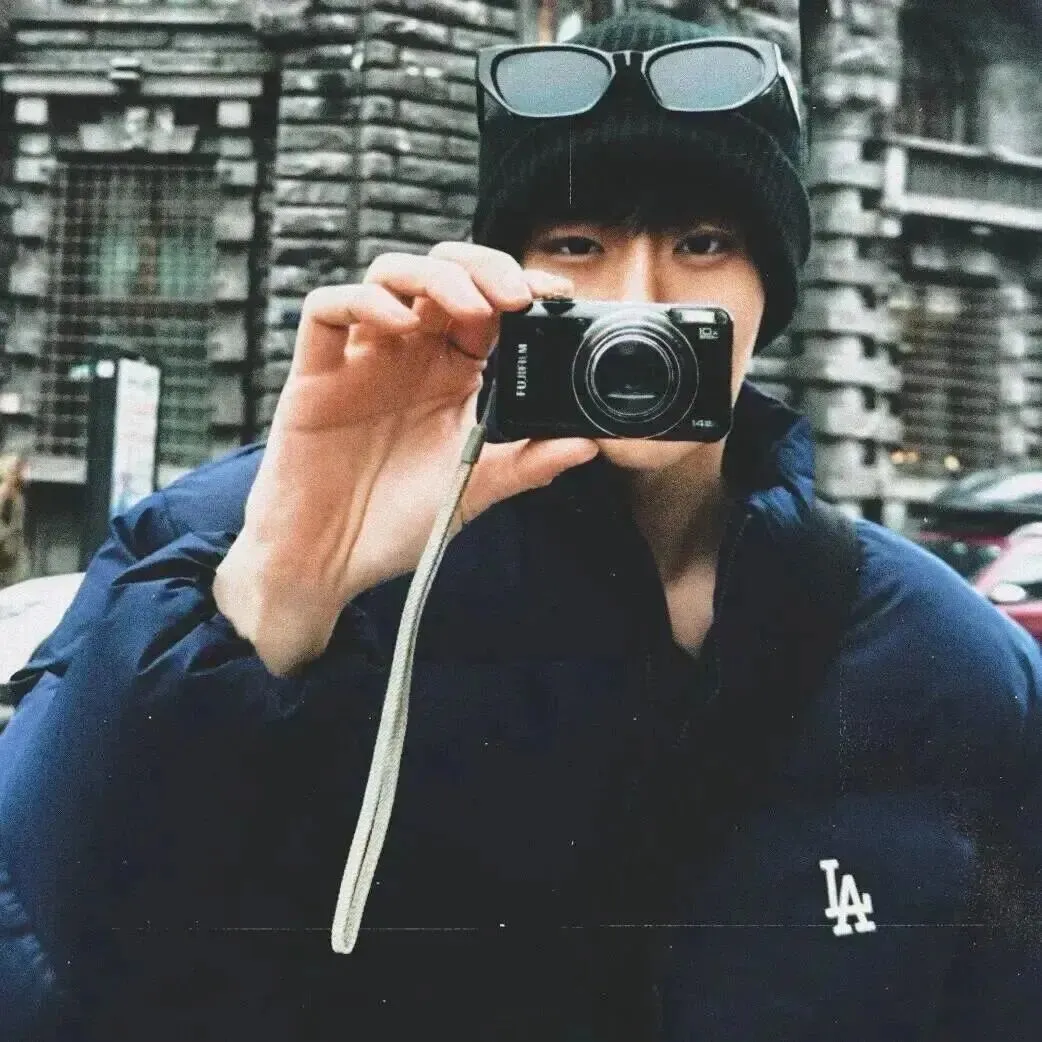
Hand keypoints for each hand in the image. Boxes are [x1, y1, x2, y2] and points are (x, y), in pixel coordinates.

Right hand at [213, 242, 598, 674]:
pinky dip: (364, 302)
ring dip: (433, 276)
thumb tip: (590, 443)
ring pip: (389, 276)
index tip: (555, 295)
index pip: (487, 307)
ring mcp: (361, 360)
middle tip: (516, 295)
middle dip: (482, 269)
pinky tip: (400, 325)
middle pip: (442, 274)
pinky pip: (327, 310)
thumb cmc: (397, 525)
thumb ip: (530, 463)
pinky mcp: (314, 373)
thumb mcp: (475, 488)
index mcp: (450, 376)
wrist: (330, 563)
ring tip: (471, 307)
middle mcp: (408, 357)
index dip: (519, 288)